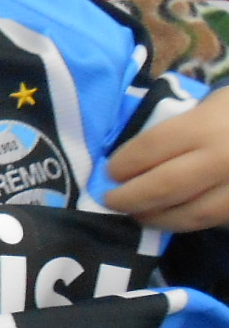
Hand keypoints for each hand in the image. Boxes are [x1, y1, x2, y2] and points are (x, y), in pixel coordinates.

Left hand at [106, 85, 228, 230]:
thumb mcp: (214, 105)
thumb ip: (179, 128)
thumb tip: (136, 155)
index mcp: (206, 127)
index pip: (149, 149)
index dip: (123, 165)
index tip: (109, 172)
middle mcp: (221, 159)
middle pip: (163, 187)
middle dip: (130, 198)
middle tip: (111, 201)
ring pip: (190, 214)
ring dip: (156, 218)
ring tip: (138, 214)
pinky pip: (214, 220)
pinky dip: (188, 222)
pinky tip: (172, 217)